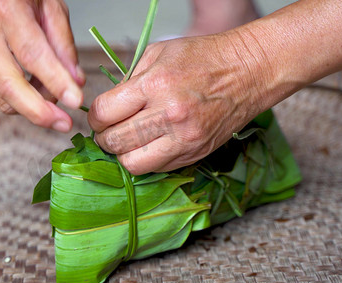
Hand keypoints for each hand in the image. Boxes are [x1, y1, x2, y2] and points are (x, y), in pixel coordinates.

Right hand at [0, 0, 84, 131]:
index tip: (75, 100)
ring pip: (2, 97)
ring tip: (56, 98)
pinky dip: (22, 99)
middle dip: (39, 112)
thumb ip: (64, 45)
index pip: (33, 55)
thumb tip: (75, 81)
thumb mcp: (52, 6)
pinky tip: (38, 90)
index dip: (55, 82)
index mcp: (6, 12)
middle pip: (9, 86)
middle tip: (64, 122)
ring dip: (34, 107)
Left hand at [88, 36, 268, 174]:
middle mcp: (169, 114)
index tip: (98, 115)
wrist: (248, 72)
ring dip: (122, 154)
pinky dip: (145, 160)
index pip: (104, 113)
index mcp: (155, 84)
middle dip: (103, 137)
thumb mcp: (157, 54)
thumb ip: (127, 81)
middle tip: (107, 130)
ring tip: (126, 141)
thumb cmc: (203, 58)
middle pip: (114, 142)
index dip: (94, 117)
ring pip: (132, 165)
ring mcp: (184, 139)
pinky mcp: (195, 154)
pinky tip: (148, 145)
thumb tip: (106, 108)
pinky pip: (157, 169)